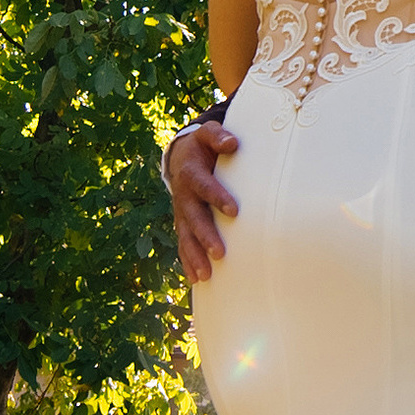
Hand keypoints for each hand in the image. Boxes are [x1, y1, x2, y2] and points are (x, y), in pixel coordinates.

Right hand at [166, 119, 239, 284]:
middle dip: (205, 236)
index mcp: (191, 173)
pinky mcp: (183, 224)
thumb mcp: (208, 135)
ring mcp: (181, 212)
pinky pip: (183, 244)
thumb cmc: (202, 147)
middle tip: (220, 253)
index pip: (204, 186)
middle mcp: (184, 195)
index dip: (217, 197)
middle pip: (193, 217)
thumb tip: (232, 143)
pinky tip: (196, 279)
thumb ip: (218, 136)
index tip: (233, 211)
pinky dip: (187, 262)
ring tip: (205, 275)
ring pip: (186, 236)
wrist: (181, 157)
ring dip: (194, 256)